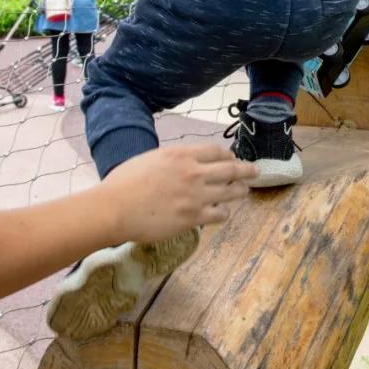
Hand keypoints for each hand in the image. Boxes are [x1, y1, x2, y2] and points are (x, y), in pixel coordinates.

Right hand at [99, 144, 257, 243]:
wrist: (114, 209)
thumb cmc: (124, 183)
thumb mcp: (151, 158)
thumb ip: (172, 159)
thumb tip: (183, 163)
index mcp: (182, 154)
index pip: (216, 151)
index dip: (227, 154)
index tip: (231, 158)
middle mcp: (194, 172)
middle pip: (231, 168)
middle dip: (246, 170)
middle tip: (254, 171)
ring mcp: (196, 195)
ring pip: (231, 191)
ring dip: (240, 190)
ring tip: (244, 191)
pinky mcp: (194, 217)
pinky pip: (220, 214)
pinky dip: (224, 213)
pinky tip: (223, 213)